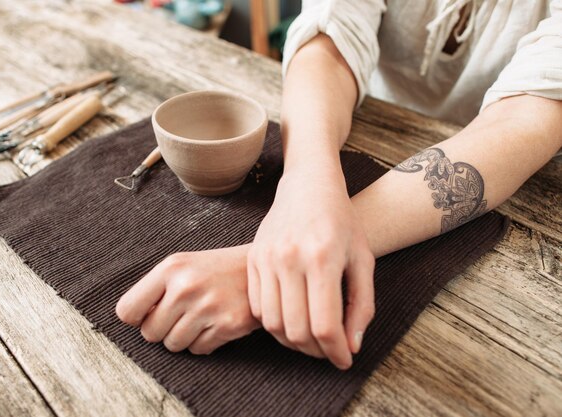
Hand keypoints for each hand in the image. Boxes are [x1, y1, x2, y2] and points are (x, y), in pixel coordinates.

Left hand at [115, 245, 259, 354]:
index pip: (127, 310)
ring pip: (173, 345)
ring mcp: (208, 307)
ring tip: (199, 317)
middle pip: (150, 333)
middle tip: (180, 314)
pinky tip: (215, 323)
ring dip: (184, 337)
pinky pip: (198, 350)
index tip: (149, 313)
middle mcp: (187, 287)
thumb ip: (154, 289)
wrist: (258, 270)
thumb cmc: (212, 270)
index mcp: (171, 268)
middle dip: (162, 328)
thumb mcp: (182, 266)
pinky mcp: (227, 324)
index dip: (136, 317)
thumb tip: (132, 322)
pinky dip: (205, 342)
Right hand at [247, 169, 375, 369]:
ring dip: (293, 342)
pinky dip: (274, 324)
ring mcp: (266, 258)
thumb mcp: (363, 260)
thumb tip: (351, 347)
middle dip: (315, 351)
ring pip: (272, 324)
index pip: (325, 325)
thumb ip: (361, 305)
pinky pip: (257, 307)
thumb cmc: (342, 222)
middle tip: (329, 351)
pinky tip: (292, 320)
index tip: (344, 360)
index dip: (336, 352)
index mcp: (322, 258)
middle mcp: (289, 259)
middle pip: (296, 330)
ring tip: (311, 340)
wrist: (308, 186)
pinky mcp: (252, 259)